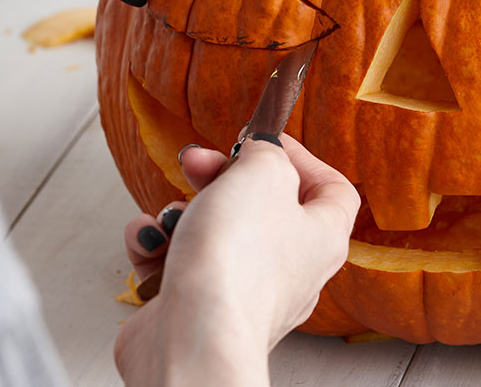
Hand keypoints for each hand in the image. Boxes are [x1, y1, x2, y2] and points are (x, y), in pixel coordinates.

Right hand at [114, 135, 359, 386]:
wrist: (193, 339)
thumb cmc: (238, 260)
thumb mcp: (264, 173)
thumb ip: (267, 152)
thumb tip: (262, 150)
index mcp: (322, 237)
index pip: (331, 189)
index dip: (301, 158)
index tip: (264, 142)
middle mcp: (290, 269)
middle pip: (261, 205)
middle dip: (220, 176)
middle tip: (195, 162)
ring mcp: (243, 293)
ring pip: (212, 233)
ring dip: (181, 213)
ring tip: (172, 216)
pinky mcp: (197, 311)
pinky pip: (179, 265)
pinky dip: (159, 248)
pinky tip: (149, 242)